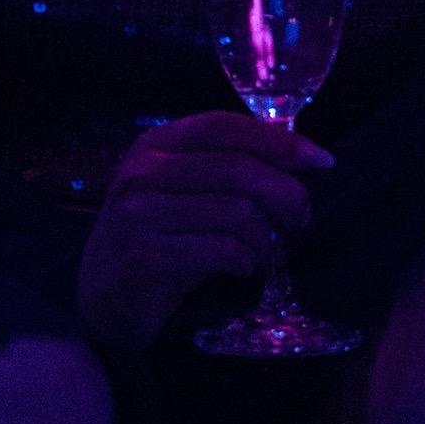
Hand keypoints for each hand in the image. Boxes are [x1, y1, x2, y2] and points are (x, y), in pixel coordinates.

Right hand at [76, 111, 329, 350]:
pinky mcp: (144, 256)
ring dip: (265, 236)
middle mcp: (143, 171)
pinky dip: (245, 261)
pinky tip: (242, 268)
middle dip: (285, 192)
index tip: (322, 160)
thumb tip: (298, 157)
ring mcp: (138, 213)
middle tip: (301, 216)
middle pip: (236, 169)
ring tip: (263, 250)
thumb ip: (227, 168)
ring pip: (235, 212)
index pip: (225, 126)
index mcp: (155, 143)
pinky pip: (221, 251)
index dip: (279, 141)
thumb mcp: (185, 192)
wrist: (103, 297)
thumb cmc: (158, 239)